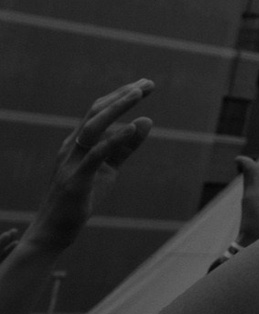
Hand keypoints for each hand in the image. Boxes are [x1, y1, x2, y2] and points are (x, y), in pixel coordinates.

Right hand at [23, 80, 153, 252]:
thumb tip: (147, 120)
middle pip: (96, 112)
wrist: (55, 230)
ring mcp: (72, 162)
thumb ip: (126, 146)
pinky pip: (95, 155)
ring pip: (92, 127)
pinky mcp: (76, 180)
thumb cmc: (83, 196)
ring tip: (138, 94)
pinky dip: (114, 140)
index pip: (99, 110)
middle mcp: (72, 147)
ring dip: (116, 108)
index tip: (146, 84)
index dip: (121, 95)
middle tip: (148, 83)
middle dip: (122, 95)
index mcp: (78, 142)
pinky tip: (132, 128)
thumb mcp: (110, 168)